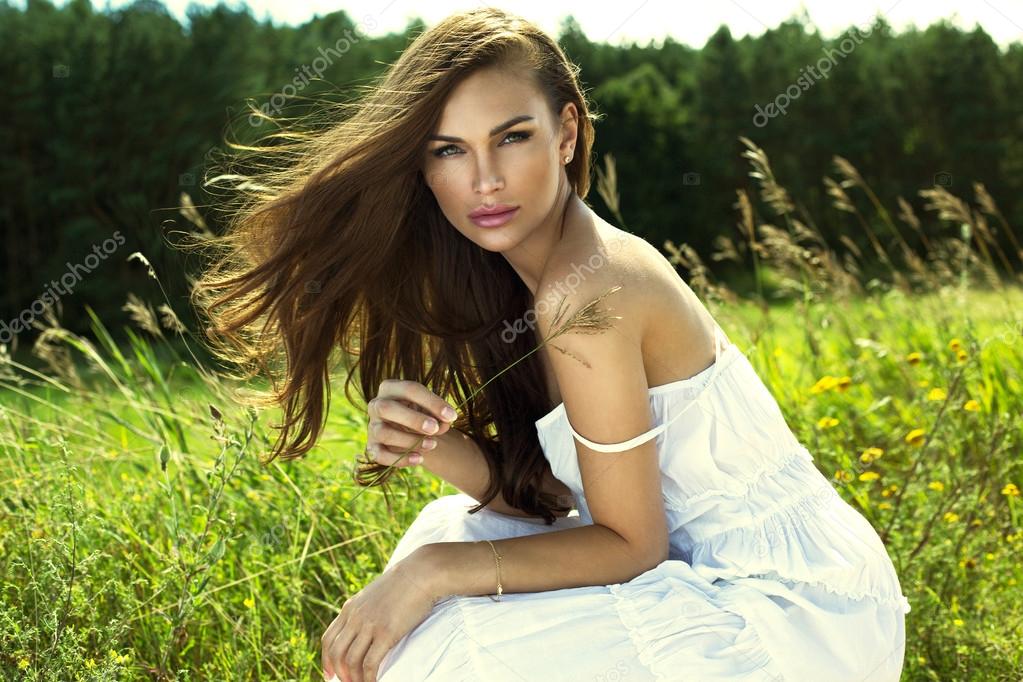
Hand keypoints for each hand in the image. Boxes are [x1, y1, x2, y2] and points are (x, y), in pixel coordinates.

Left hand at [321, 552, 444, 681]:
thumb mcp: (374, 594)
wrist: (420, 573)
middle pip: (336, 653)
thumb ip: (363, 610)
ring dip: (354, 678)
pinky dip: (368, 678)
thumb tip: (362, 627)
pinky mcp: (386, 633)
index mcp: (350, 608)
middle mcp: (355, 617)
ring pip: (351, 661)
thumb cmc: (403, 584)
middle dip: (339, 673)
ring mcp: (370, 625)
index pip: (328, 639)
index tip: (330, 674)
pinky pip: (370, 664)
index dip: (326, 660)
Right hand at [366, 380, 458, 468]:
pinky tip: (420, 459)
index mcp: (390, 388)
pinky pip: (380, 455)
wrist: (411, 433)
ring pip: (384, 433)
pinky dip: (400, 459)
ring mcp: (372, 427)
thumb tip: (444, 423)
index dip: (431, 402)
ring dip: (409, 440)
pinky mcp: (372, 447)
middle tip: (435, 428)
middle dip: (413, 419)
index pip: (409, 389)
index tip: (451, 416)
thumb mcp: (431, 411)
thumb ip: (439, 415)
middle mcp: (376, 405)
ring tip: (432, 444)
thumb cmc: (422, 415)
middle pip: (387, 408)